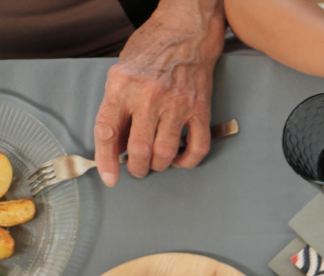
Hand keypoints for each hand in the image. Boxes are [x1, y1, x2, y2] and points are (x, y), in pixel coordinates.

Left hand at [94, 0, 225, 185]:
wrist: (185, 34)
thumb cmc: (151, 51)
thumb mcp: (121, 73)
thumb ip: (117, 106)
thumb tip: (117, 143)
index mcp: (122, 85)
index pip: (108, 130)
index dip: (106, 159)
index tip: (109, 177)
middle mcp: (149, 95)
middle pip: (140, 148)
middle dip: (137, 167)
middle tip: (137, 169)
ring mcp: (177, 104)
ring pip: (166, 151)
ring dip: (159, 165)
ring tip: (156, 163)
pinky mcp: (200, 110)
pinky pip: (197, 147)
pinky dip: (187, 161)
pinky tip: (180, 159)